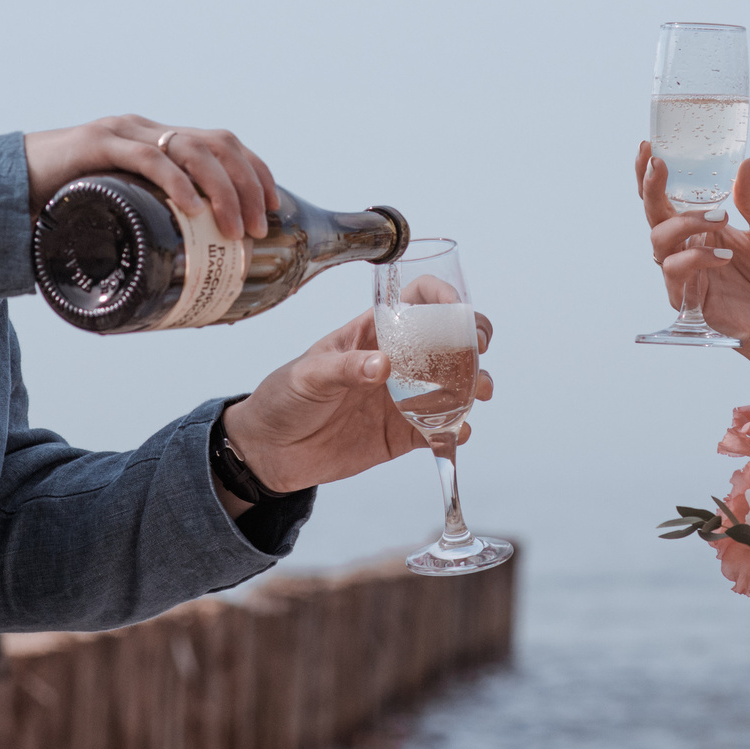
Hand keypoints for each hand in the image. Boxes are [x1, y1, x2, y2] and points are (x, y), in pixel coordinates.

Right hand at [25, 115, 277, 238]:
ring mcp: (122, 133)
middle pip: (217, 143)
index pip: (221, 143)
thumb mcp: (115, 212)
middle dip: (248, 184)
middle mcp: (144, 130)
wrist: (2, 186)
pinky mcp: (97, 144)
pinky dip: (177, 182)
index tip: (274, 206)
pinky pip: (148, 158)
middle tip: (258, 228)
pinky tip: (193, 207)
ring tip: (234, 229)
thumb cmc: (60, 205)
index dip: (255, 170)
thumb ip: (145, 226)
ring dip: (223, 190)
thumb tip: (182, 274)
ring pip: (191, 149)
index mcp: (155, 141)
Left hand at [220, 308, 496, 495]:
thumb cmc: (284, 398)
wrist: (270, 451)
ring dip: (474, 385)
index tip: (457, 307)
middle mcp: (397, 361)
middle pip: (448, 340)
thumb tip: (383, 366)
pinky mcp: (403, 434)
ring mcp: (403, 398)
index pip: (416, 300)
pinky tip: (457, 432)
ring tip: (479, 392)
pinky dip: (456, 430)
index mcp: (373, 334)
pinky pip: (440, 430)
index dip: (441, 296)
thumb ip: (344, 368)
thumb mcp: (308, 375)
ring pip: (453, 385)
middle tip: (477, 350)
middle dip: (471, 340)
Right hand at [636, 148, 749, 391]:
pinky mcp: (689, 299)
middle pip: (653, 215)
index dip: (650, 175)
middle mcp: (688, 247)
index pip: (668, 197)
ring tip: (720, 218)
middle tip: (661, 166)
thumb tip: (748, 162)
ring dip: (683, 224)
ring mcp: (686, 273)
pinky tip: (724, 257)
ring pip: (659, 242)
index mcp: (703, 227)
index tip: (648, 147)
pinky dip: (697, 260)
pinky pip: (677, 273)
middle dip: (651, 188)